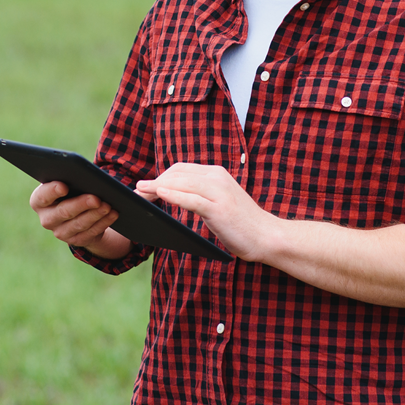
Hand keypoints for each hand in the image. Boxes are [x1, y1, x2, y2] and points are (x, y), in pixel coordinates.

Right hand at [29, 181, 119, 250]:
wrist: (78, 211)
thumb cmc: (72, 189)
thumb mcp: (69, 181)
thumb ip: (72, 177)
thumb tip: (89, 177)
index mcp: (39, 201)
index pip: (42, 196)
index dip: (52, 191)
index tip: (64, 186)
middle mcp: (46, 219)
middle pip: (63, 212)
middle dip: (81, 204)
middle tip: (96, 198)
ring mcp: (60, 232)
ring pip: (79, 224)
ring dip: (95, 214)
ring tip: (108, 205)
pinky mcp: (75, 241)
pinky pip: (90, 233)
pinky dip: (103, 222)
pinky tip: (113, 214)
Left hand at [136, 163, 277, 261]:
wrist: (266, 235)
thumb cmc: (240, 222)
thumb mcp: (218, 201)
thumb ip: (200, 193)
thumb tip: (173, 191)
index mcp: (216, 173)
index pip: (180, 169)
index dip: (160, 176)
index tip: (144, 186)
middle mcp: (217, 177)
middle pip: (177, 173)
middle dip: (155, 182)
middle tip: (138, 191)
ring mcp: (218, 191)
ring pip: (181, 183)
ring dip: (157, 187)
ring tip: (141, 193)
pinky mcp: (219, 208)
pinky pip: (191, 198)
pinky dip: (173, 195)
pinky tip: (160, 195)